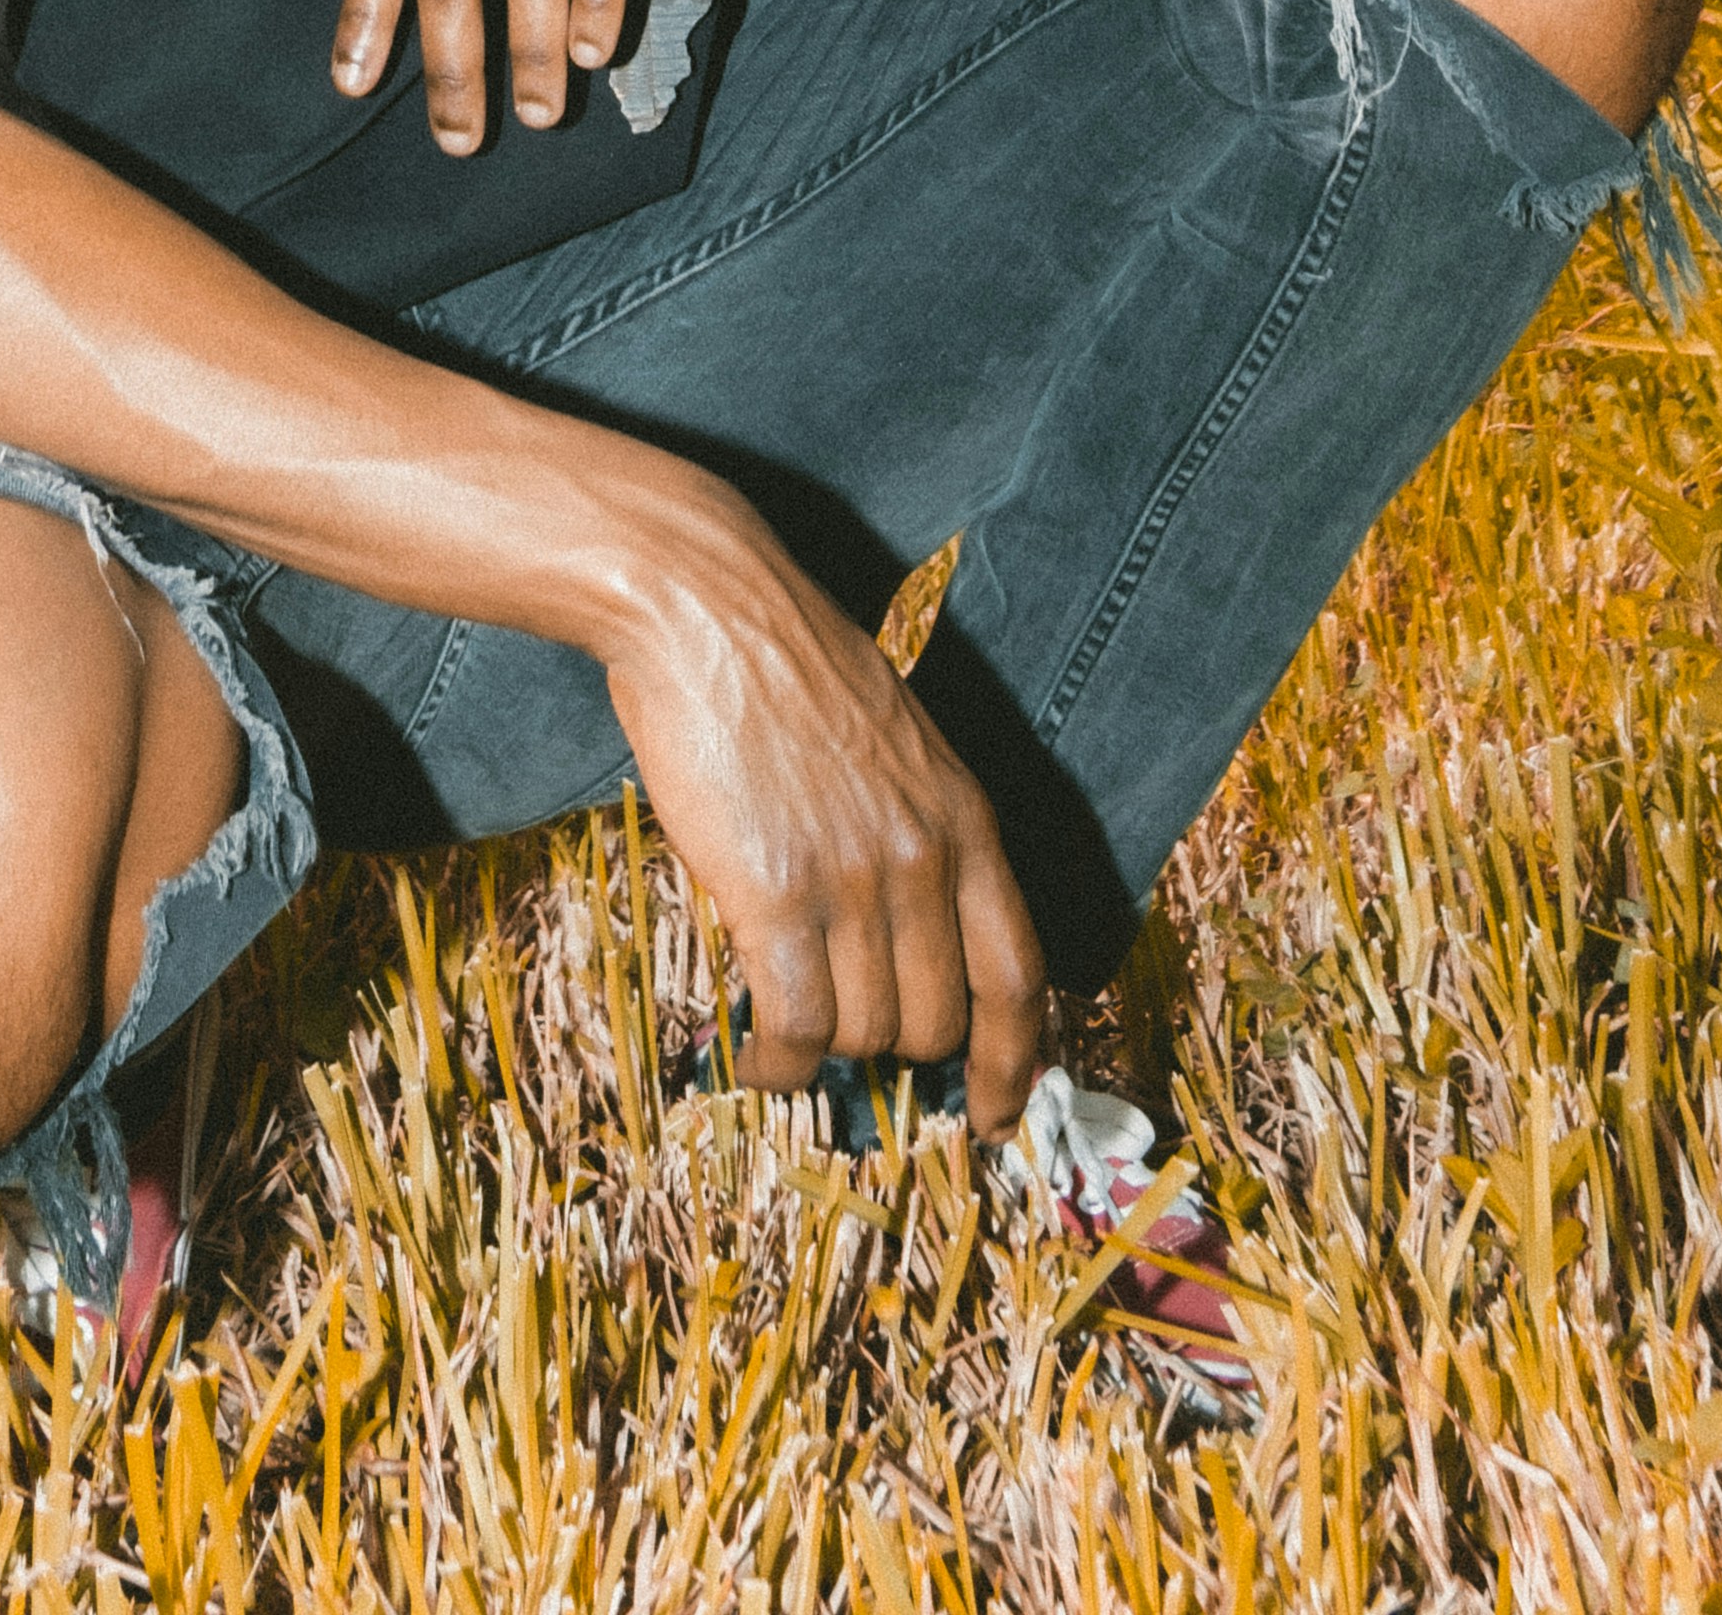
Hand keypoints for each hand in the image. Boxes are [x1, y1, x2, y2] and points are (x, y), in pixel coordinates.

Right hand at [604, 492, 1049, 1127]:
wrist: (704, 606)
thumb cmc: (786, 666)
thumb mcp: (896, 743)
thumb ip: (921, 836)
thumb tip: (913, 941)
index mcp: (965, 818)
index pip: (1018, 976)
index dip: (1012, 1062)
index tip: (995, 1113)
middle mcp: (925, 859)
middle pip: (935, 1022)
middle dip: (891, 1048)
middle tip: (840, 1036)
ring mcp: (855, 880)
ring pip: (865, 1032)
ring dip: (825, 1049)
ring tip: (783, 1029)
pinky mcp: (778, 895)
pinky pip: (798, 1028)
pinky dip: (778, 1062)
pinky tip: (756, 1057)